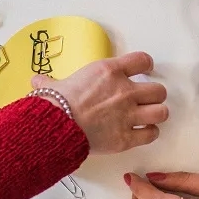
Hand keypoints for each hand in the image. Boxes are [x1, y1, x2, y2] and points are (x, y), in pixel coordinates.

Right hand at [33, 51, 167, 153]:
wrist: (54, 127)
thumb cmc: (55, 104)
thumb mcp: (54, 86)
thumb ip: (50, 83)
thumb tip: (36, 82)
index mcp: (109, 72)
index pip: (142, 60)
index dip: (145, 65)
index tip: (143, 70)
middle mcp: (124, 91)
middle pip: (158, 90)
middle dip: (153, 95)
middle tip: (145, 99)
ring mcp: (128, 115)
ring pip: (161, 112)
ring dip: (156, 114)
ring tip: (148, 116)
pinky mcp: (126, 138)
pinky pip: (151, 134)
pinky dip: (149, 133)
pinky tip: (142, 132)